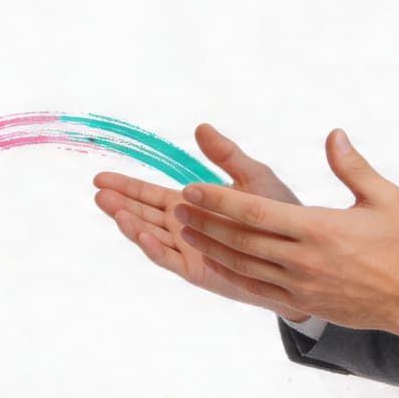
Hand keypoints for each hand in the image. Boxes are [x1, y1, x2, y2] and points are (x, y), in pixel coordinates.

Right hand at [93, 123, 308, 318]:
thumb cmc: (280, 214)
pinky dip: (154, 247)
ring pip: (151, 236)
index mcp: (191, 206)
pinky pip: (171, 259)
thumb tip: (201, 127)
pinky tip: (141, 234)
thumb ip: (225, 155)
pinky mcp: (199, 270)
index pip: (151, 195)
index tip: (101, 178)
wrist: (301, 251)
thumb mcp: (252, 176)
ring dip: (131, 223)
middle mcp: (185, 229)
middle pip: (143, 214)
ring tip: (110, 208)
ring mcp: (189, 251)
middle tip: (97, 192)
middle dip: (121, 203)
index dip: (127, 187)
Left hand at [172, 129, 398, 336]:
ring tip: (186, 232)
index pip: (256, 213)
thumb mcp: (383, 197)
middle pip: (241, 240)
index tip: (192, 189)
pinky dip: (232, 274)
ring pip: (244, 266)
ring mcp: (301, 285)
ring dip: (211, 248)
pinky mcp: (303, 303)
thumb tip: (333, 134)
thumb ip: (352, 166)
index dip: (219, 201)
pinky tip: (215, 263)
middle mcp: (304, 260)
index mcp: (318, 229)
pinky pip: (258, 289)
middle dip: (205, 223)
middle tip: (176, 208)